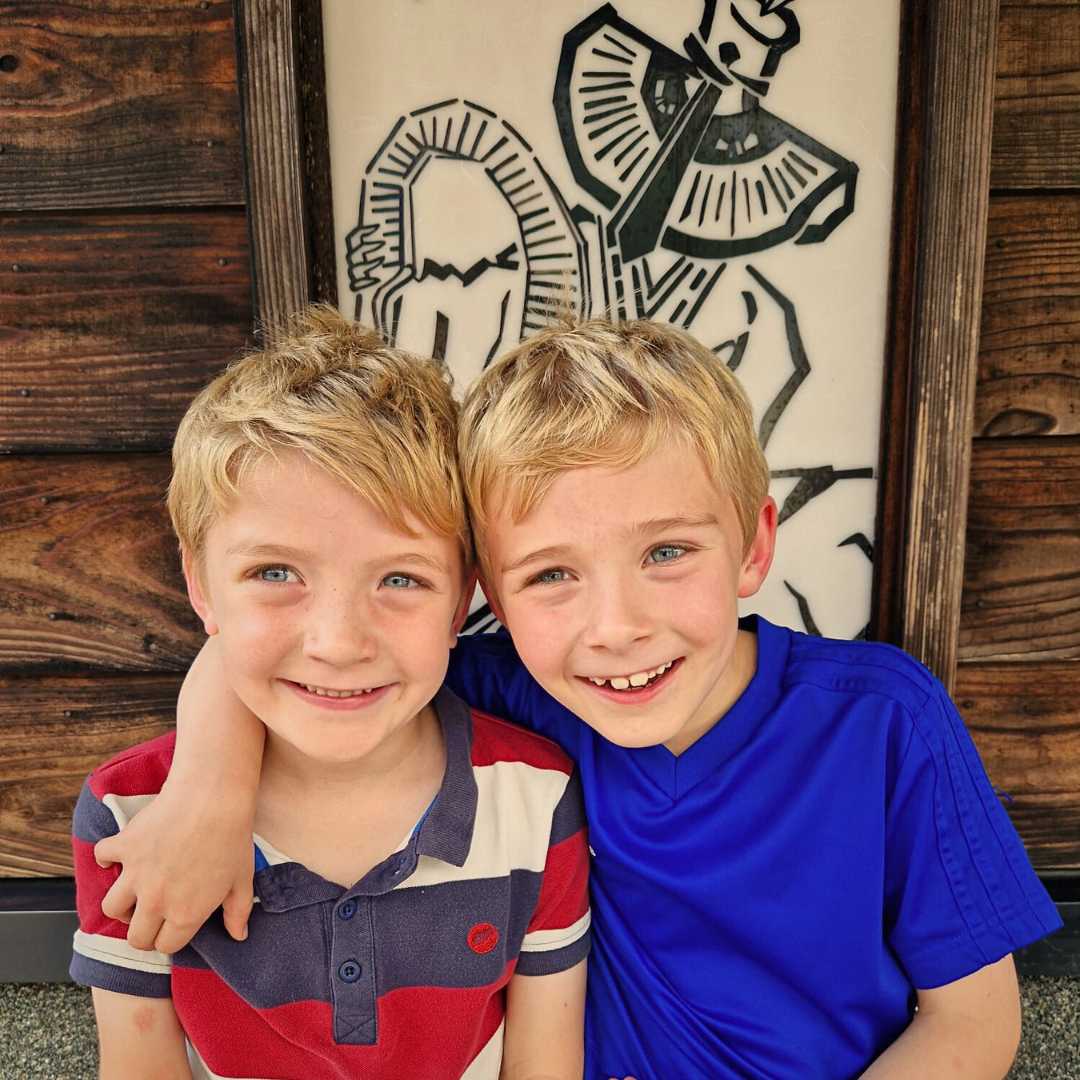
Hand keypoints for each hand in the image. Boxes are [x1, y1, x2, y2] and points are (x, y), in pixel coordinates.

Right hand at [94, 778, 253, 953]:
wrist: (213, 797)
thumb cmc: (232, 837)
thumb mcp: (243, 879)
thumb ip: (238, 912)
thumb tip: (238, 936)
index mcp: (185, 914)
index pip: (166, 946)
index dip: (171, 938)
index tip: (174, 926)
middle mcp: (155, 901)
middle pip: (136, 937)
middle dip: (145, 931)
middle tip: (153, 915)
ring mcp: (135, 874)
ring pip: (111, 908)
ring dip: (122, 904)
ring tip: (136, 892)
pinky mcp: (124, 846)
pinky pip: (102, 858)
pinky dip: (108, 857)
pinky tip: (121, 854)